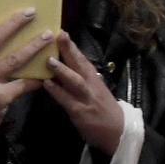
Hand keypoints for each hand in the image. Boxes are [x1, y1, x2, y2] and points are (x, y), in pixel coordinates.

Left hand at [43, 34, 123, 156]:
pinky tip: (46, 84)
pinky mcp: (79, 111)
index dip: (72, 46)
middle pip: (79, 64)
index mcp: (93, 77)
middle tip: (58, 36)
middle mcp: (91, 84)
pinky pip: (66, 99)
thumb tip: (64, 62)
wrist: (118, 131)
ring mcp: (85, 97)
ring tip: (49, 60)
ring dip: (62, 70)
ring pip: (74, 81)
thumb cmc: (103, 107)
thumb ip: (81, 76)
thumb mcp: (95, 88)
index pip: (82, 58)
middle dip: (69, 50)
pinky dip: (56, 92)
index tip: (62, 32)